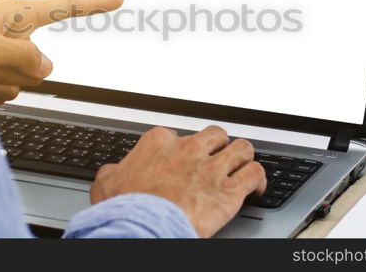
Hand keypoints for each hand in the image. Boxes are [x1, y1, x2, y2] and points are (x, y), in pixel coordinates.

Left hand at [0, 0, 122, 105]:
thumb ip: (23, 56)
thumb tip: (46, 66)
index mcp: (17, 13)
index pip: (64, 5)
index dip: (92, 3)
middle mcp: (14, 35)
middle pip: (40, 63)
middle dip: (17, 70)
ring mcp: (4, 59)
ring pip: (22, 84)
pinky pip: (3, 96)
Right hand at [90, 126, 265, 236]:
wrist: (142, 229)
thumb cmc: (126, 209)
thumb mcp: (106, 184)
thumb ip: (113, 171)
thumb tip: (112, 172)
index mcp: (159, 142)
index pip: (179, 134)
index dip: (183, 149)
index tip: (184, 158)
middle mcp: (188, 149)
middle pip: (215, 135)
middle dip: (218, 146)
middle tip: (217, 157)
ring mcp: (211, 168)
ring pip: (241, 149)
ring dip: (243, 157)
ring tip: (242, 165)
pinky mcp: (228, 191)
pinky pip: (254, 174)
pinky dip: (259, 179)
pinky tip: (257, 186)